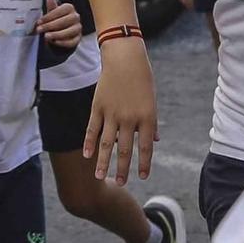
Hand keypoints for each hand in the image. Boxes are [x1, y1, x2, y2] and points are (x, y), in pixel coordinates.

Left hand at [36, 0, 80, 47]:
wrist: (60, 32)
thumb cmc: (55, 20)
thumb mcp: (52, 13)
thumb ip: (51, 6)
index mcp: (69, 8)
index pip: (61, 10)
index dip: (49, 16)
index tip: (39, 21)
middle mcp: (76, 17)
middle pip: (66, 21)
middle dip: (51, 25)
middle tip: (40, 29)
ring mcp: (78, 28)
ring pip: (70, 31)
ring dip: (57, 34)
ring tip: (46, 36)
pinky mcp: (78, 39)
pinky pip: (72, 41)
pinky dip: (63, 42)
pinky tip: (54, 42)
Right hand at [82, 42, 157, 183]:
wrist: (125, 58)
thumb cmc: (142, 79)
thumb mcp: (152, 101)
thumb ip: (151, 123)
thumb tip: (155, 141)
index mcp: (147, 117)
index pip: (146, 147)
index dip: (143, 163)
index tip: (142, 177)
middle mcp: (129, 118)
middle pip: (125, 149)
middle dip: (122, 169)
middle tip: (120, 184)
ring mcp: (112, 113)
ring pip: (106, 143)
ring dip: (103, 162)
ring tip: (100, 176)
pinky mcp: (98, 107)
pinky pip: (92, 129)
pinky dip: (89, 143)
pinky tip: (88, 156)